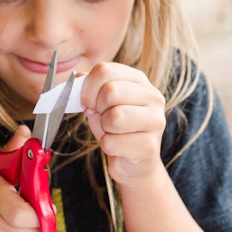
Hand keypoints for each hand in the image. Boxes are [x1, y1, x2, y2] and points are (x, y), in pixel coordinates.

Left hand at [80, 62, 166, 186]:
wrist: (133, 162)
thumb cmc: (117, 129)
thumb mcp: (101, 102)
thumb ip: (90, 86)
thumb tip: (76, 77)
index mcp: (139, 80)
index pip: (105, 70)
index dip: (88, 88)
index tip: (88, 103)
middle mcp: (153, 96)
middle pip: (110, 91)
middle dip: (97, 109)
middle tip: (103, 119)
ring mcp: (155, 121)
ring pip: (114, 117)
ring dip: (104, 129)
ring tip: (113, 132)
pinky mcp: (149, 146)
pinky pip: (111, 143)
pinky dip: (107, 147)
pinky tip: (119, 147)